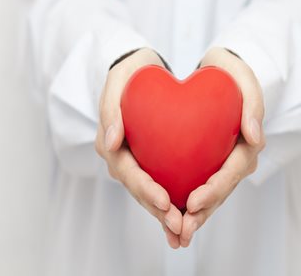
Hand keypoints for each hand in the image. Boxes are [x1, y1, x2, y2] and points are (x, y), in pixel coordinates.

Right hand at [95, 48, 182, 248]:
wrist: (139, 69)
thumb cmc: (130, 71)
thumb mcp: (118, 80)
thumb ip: (110, 108)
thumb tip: (110, 142)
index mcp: (111, 143)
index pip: (128, 172)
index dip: (145, 190)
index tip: (165, 202)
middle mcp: (122, 157)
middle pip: (139, 190)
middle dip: (159, 211)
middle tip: (181, 226)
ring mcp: (137, 161)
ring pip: (151, 194)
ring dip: (167, 215)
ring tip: (186, 231)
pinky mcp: (151, 161)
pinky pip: (161, 184)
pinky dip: (173, 203)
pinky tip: (190, 217)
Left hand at [179, 47, 265, 246]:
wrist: (220, 71)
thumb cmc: (229, 70)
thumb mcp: (242, 76)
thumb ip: (252, 102)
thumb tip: (255, 138)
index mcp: (248, 141)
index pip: (234, 171)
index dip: (215, 189)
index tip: (194, 201)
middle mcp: (238, 157)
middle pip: (222, 190)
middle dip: (202, 212)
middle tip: (181, 226)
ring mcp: (223, 162)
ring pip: (210, 195)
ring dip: (194, 217)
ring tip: (174, 233)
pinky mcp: (208, 163)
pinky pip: (199, 186)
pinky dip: (186, 204)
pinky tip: (169, 219)